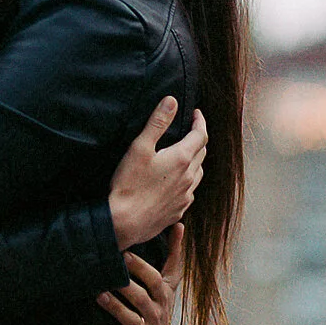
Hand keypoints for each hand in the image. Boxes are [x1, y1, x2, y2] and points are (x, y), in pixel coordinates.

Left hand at [91, 223, 185, 324]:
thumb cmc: (159, 304)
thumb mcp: (169, 282)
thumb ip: (174, 254)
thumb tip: (179, 223)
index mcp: (162, 295)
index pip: (154, 280)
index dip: (141, 268)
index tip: (125, 255)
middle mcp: (156, 313)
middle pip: (141, 299)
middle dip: (126, 287)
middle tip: (108, 274)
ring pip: (131, 320)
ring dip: (115, 309)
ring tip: (99, 296)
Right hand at [108, 101, 206, 248]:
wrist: (124, 222)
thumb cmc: (129, 185)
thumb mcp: (139, 147)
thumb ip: (157, 123)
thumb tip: (172, 101)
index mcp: (181, 159)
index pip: (200, 135)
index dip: (200, 121)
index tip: (196, 113)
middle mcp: (188, 178)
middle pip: (202, 153)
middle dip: (198, 139)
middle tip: (189, 130)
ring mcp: (185, 196)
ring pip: (198, 173)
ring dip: (195, 160)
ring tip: (185, 154)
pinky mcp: (178, 211)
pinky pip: (189, 192)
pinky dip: (187, 181)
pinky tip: (176, 182)